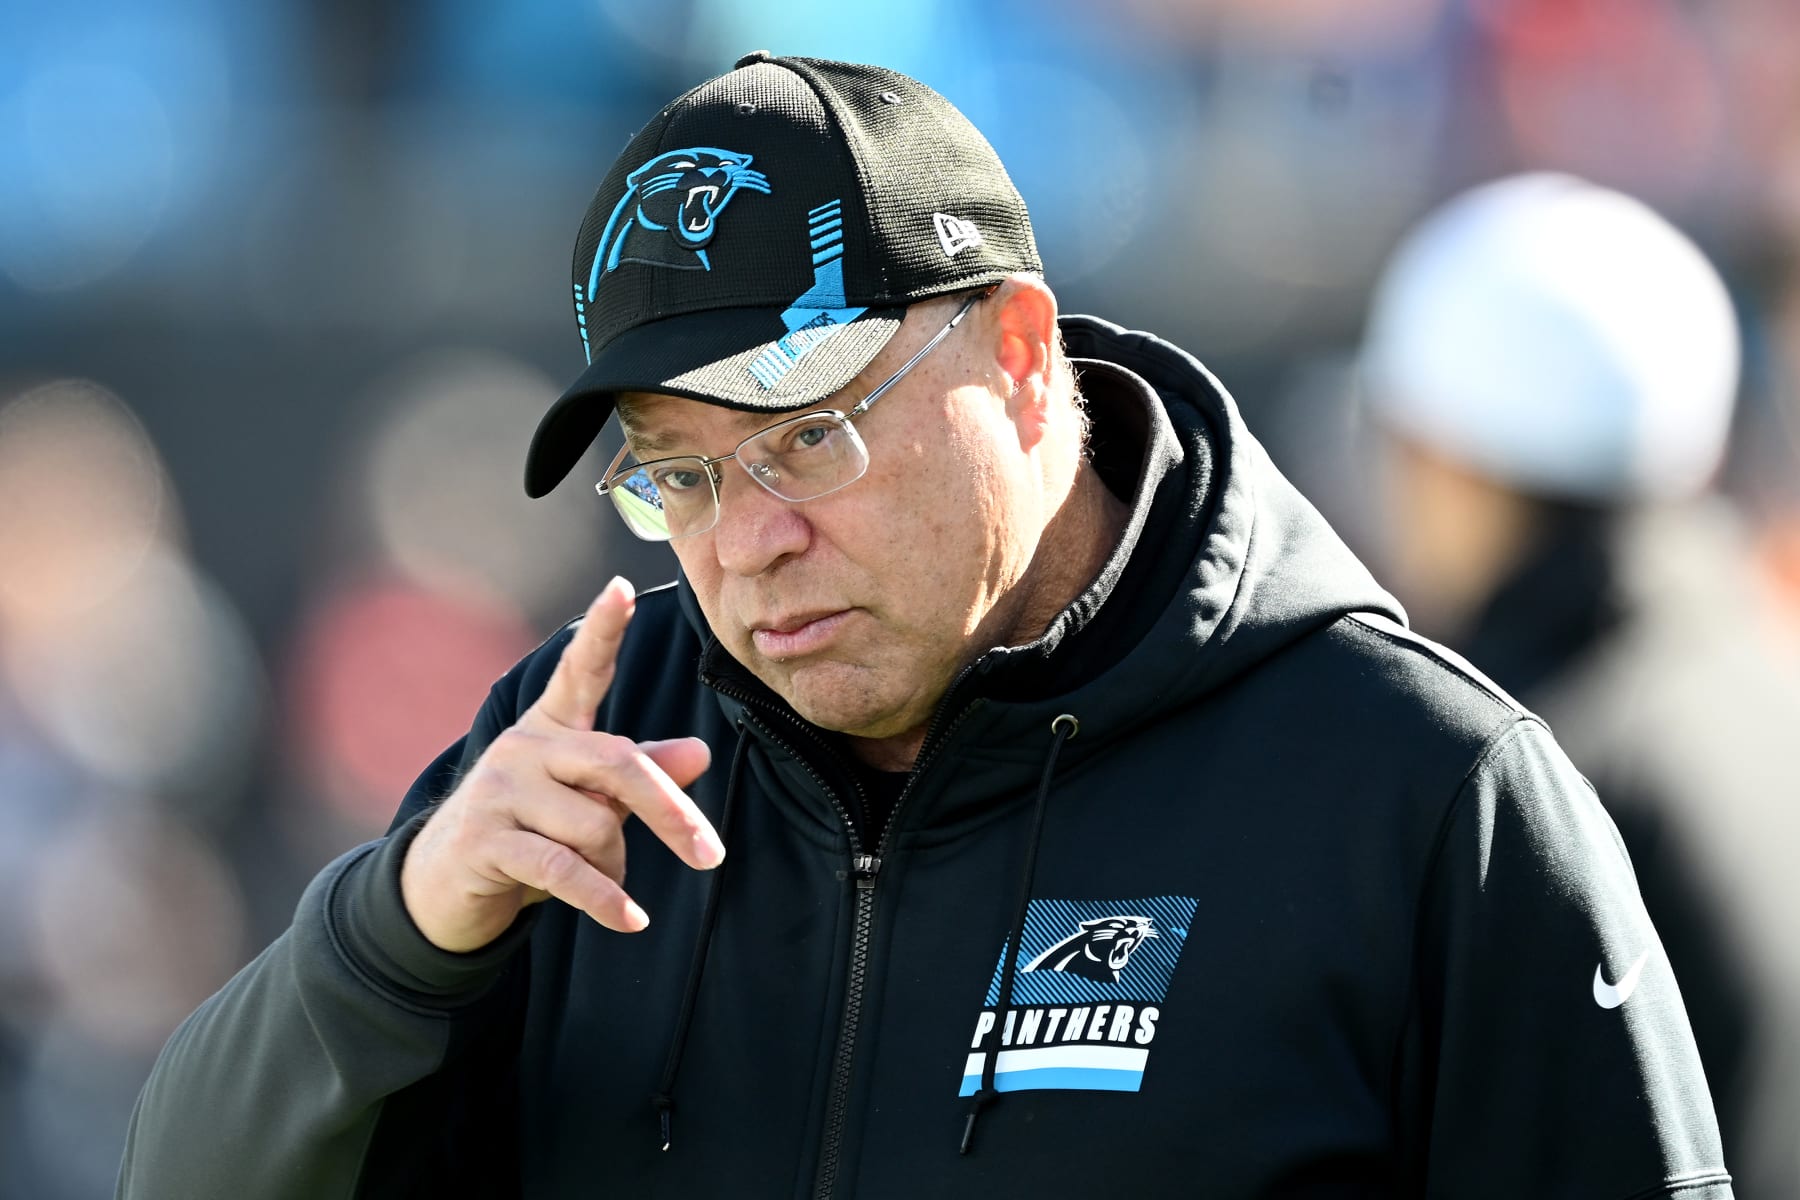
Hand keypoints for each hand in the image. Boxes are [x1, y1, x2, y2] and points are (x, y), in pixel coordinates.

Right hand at [400, 577, 723, 952]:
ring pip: (595, 827)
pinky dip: (605, 899)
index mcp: (552, 726)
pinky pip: (565, 869)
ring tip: (610, 886)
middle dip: (670, 812)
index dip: (603, 630)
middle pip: (619, 765)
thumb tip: (699, 752)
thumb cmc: (531, 830)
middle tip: (710, 854)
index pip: (581, 670)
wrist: (445, 886)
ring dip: (617, 869)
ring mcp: (500, 790)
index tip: (621, 587)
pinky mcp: (485, 839)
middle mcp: (525, 747)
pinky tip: (630, 919)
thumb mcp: (586, 799)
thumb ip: (640, 774)